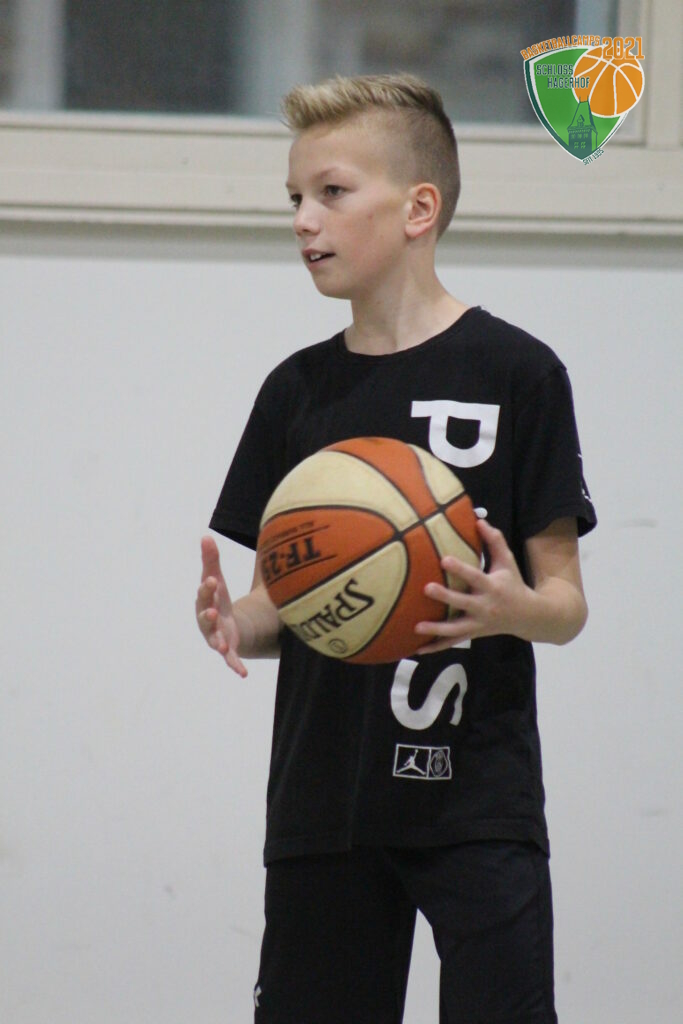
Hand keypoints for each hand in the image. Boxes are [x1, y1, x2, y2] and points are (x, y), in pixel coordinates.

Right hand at [196, 535, 247, 676]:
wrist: (227, 625)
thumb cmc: (219, 599)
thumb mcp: (217, 579)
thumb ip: (211, 559)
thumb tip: (206, 536)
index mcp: (206, 601)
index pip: (205, 593)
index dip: (208, 588)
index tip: (213, 580)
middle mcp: (207, 621)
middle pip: (205, 618)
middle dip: (207, 615)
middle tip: (213, 611)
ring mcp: (216, 637)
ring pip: (213, 641)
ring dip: (216, 642)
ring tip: (220, 646)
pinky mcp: (227, 651)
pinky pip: (230, 660)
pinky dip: (235, 666)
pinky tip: (243, 673)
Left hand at [415, 519, 530, 652]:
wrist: (529, 617)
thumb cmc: (513, 583)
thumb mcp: (508, 561)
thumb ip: (494, 541)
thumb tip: (478, 518)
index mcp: (492, 587)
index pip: (475, 576)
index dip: (460, 569)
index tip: (444, 559)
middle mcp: (485, 607)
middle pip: (463, 603)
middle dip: (446, 597)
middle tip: (426, 588)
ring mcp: (478, 624)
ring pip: (456, 630)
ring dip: (436, 630)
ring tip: (416, 627)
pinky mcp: (472, 635)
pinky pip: (452, 644)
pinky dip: (435, 648)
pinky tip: (417, 650)